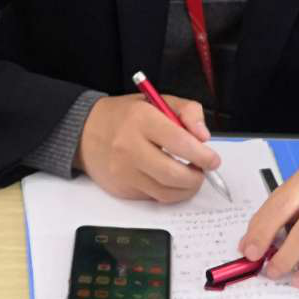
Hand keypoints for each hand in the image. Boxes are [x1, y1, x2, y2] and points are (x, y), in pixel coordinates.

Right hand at [74, 92, 221, 202]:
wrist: (85, 132)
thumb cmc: (127, 115)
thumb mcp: (157, 101)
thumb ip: (188, 111)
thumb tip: (204, 137)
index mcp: (142, 119)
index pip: (179, 142)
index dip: (202, 154)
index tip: (213, 160)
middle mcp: (130, 147)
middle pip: (172, 174)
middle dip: (196, 177)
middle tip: (203, 172)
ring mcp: (123, 171)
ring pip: (165, 192)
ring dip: (185, 189)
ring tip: (190, 177)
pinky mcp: (121, 189)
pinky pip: (152, 197)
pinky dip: (167, 192)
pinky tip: (170, 181)